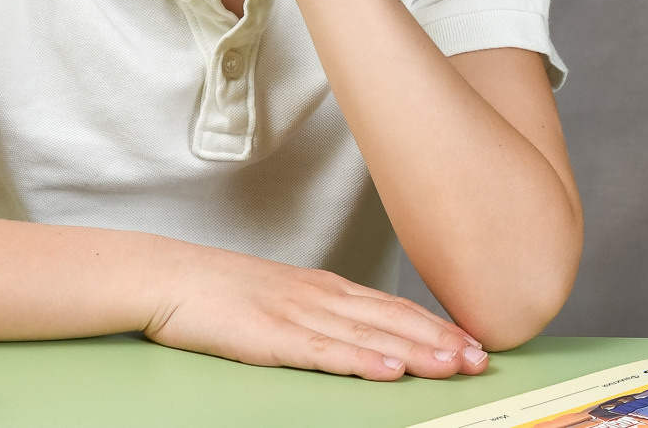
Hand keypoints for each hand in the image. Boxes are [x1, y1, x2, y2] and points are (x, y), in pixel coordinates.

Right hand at [143, 242, 487, 379]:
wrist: (168, 276)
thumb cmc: (218, 290)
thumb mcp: (279, 296)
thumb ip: (319, 312)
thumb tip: (357, 332)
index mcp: (322, 288)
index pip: (391, 307)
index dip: (434, 324)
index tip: (470, 339)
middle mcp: (319, 297)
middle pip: (391, 320)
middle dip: (439, 340)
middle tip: (480, 357)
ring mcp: (297, 314)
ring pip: (368, 336)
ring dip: (416, 352)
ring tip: (452, 365)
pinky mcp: (271, 336)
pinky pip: (324, 352)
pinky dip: (361, 362)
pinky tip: (389, 371)